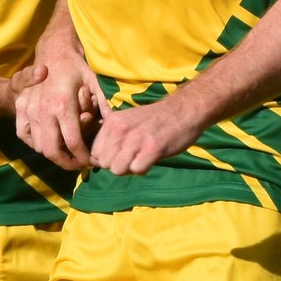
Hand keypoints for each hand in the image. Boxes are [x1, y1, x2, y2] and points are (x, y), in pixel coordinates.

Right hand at [13, 59, 102, 170]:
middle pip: (52, 151)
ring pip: (38, 146)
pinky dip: (35, 142)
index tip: (92, 162)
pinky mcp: (20, 107)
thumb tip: (116, 123)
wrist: (52, 50)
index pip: (73, 143)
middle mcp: (43, 110)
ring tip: (67, 153)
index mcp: (63, 105)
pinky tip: (48, 140)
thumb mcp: (95, 81)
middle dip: (67, 163)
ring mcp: (29, 109)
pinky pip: (24, 134)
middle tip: (79, 164)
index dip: (84, 158)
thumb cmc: (76, 66)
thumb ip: (105, 103)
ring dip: (53, 153)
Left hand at [86, 95, 204, 175]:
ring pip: (117, 169)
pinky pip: (137, 170)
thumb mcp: (127, 121)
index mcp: (112, 121)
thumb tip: (99, 161)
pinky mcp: (152, 148)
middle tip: (133, 157)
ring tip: (142, 157)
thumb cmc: (155, 119)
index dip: (108, 158)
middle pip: (105, 164)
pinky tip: (152, 158)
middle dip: (118, 165)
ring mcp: (136, 138)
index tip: (122, 154)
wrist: (184, 109)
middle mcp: (121, 129)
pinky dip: (144, 168)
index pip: (95, 153)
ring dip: (130, 168)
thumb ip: (113, 137)